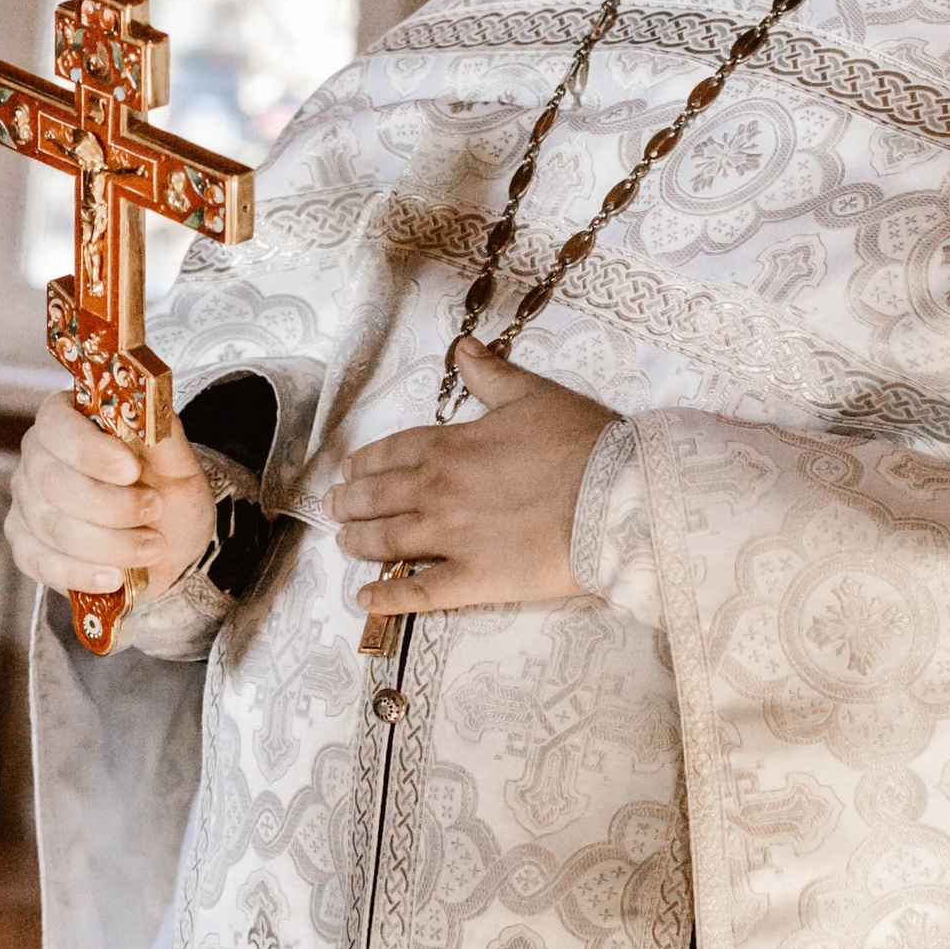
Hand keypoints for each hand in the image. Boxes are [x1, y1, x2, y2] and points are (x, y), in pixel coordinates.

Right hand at [7, 394, 217, 600]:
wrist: (170, 541)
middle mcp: (36, 459)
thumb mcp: (176, 461)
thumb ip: (161, 433)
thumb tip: (148, 407)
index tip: (131, 470)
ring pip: (53, 528)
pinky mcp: (27, 550)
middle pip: (53, 482)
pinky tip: (114, 577)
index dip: (91, 450)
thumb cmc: (166, 491)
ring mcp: (27, 506)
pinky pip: (43, 565)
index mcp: (65, 421)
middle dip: (110, 504)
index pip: (57, 425)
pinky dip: (82, 574)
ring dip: (109, 543)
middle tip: (154, 510)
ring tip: (152, 547)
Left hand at [327, 341, 614, 620]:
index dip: (366, 463)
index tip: (350, 470)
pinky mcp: (473, 579)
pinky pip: (419, 591)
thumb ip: (492, 375)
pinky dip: (388, 596)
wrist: (615, 498)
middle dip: (351, 503)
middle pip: (379, 498)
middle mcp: (438, 492)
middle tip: (334, 508)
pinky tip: (366, 599)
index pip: (392, 453)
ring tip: (344, 543)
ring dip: (359, 542)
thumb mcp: (534, 395)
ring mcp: (451, 538)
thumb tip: (462, 349)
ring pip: (388, 542)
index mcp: (449, 447)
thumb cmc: (582, 443)